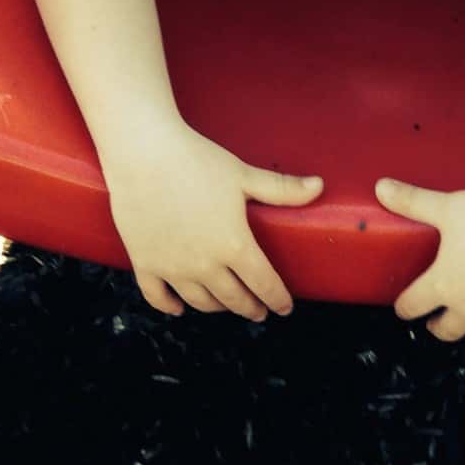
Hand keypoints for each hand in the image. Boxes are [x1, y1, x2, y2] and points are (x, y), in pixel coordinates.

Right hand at [104, 121, 323, 319]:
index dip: (278, 298)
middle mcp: (205, 265)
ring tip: (226, 304)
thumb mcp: (244, 175)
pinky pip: (158, 297)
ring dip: (217, 307)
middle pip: (233, 299)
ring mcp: (173, 268)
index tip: (284, 307)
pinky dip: (171, 307)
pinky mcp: (145, 263)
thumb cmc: (198, 160)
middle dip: (250, 307)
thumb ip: (282, 189)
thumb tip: (320, 186)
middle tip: (259, 310)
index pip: (264, 283)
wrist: (145, 153)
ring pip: (200, 302)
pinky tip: (180, 308)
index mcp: (234, 245)